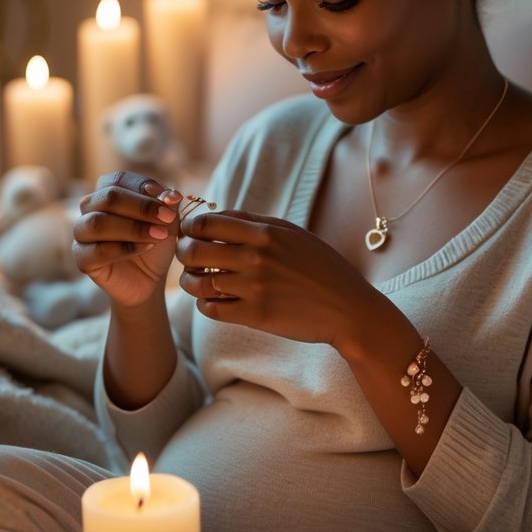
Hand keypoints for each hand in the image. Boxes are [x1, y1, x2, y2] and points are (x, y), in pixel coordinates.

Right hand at [73, 172, 181, 308]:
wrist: (150, 279)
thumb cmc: (155, 241)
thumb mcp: (168, 221)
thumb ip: (168, 204)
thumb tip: (171, 194)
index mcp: (106, 192)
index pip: (118, 180)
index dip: (144, 187)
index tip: (171, 200)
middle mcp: (89, 208)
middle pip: (108, 197)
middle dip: (142, 207)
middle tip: (168, 218)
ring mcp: (82, 233)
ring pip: (98, 222)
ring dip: (133, 228)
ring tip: (159, 235)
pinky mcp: (82, 258)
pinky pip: (98, 250)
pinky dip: (125, 248)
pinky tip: (146, 248)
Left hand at [175, 210, 384, 348]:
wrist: (348, 308)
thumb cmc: (322, 268)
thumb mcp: (293, 234)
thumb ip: (255, 223)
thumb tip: (218, 215)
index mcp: (265, 232)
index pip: (206, 223)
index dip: (190, 228)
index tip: (191, 234)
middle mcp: (256, 257)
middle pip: (194, 251)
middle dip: (184, 253)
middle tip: (189, 258)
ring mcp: (254, 287)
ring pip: (198, 283)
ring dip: (191, 282)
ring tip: (198, 281)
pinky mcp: (255, 315)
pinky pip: (211, 309)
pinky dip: (205, 304)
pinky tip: (213, 300)